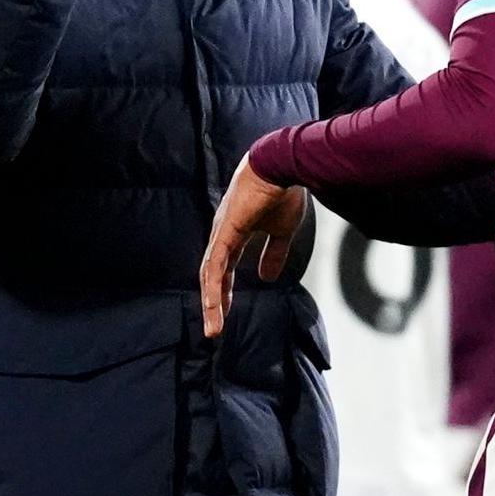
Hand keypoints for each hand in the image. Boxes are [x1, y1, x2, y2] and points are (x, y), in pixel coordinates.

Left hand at [199, 155, 305, 337]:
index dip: (224, 291)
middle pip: (213, 275)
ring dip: (212, 303)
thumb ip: (274, 253)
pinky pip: (215, 265)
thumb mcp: (283, 231)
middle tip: (215, 329)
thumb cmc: (284, 191)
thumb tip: (267, 277)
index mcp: (236, 234)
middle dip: (214, 304)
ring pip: (210, 275)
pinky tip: (214, 305)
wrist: (282, 166)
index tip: (225, 312)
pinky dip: (213, 287)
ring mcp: (221, 233)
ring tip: (214, 328)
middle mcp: (223, 235)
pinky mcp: (225, 231)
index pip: (225, 269)